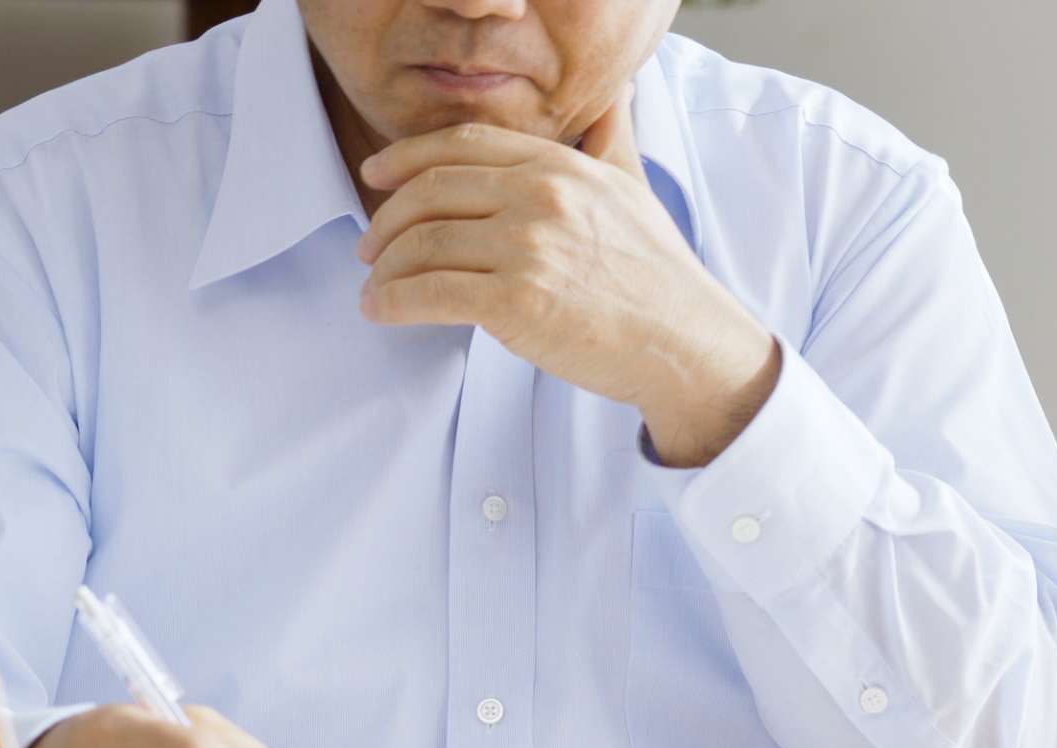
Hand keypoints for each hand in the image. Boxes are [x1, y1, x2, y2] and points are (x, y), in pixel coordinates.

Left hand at [356, 86, 780, 467]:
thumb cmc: (659, 277)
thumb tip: (614, 95)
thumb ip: (611, 137)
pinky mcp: (516, 302)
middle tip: (370, 247)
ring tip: (376, 288)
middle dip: (386, 221)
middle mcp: (540, 196)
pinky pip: (429, 294)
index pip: (462, 145)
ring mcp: (527, 247)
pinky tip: (382, 312)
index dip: (406, 158)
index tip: (376, 175)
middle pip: (430, 192)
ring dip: (385, 269)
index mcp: (560, 166)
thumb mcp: (635, 187)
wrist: (685, 343)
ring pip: (422, 245)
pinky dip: (393, 303)